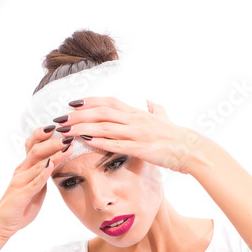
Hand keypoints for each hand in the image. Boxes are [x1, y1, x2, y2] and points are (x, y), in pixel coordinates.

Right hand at [0, 125, 64, 239]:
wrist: (3, 225)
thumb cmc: (20, 207)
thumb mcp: (35, 187)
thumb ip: (43, 175)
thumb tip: (56, 164)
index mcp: (25, 168)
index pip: (34, 145)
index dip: (46, 135)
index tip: (61, 127)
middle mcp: (21, 171)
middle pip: (37, 149)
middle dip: (53, 140)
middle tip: (68, 132)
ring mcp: (20, 182)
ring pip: (38, 163)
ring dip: (53, 153)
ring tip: (67, 145)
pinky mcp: (21, 195)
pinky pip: (34, 182)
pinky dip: (43, 173)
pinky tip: (51, 165)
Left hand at [59, 97, 206, 174]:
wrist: (191, 150)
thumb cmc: (177, 136)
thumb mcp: (164, 118)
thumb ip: (155, 109)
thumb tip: (150, 101)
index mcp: (137, 113)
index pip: (109, 102)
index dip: (89, 101)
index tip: (72, 103)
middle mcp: (135, 119)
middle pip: (101, 112)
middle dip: (78, 115)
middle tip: (60, 119)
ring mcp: (137, 133)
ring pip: (105, 126)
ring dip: (82, 127)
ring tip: (65, 131)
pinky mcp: (140, 148)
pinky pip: (115, 144)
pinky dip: (98, 141)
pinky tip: (85, 141)